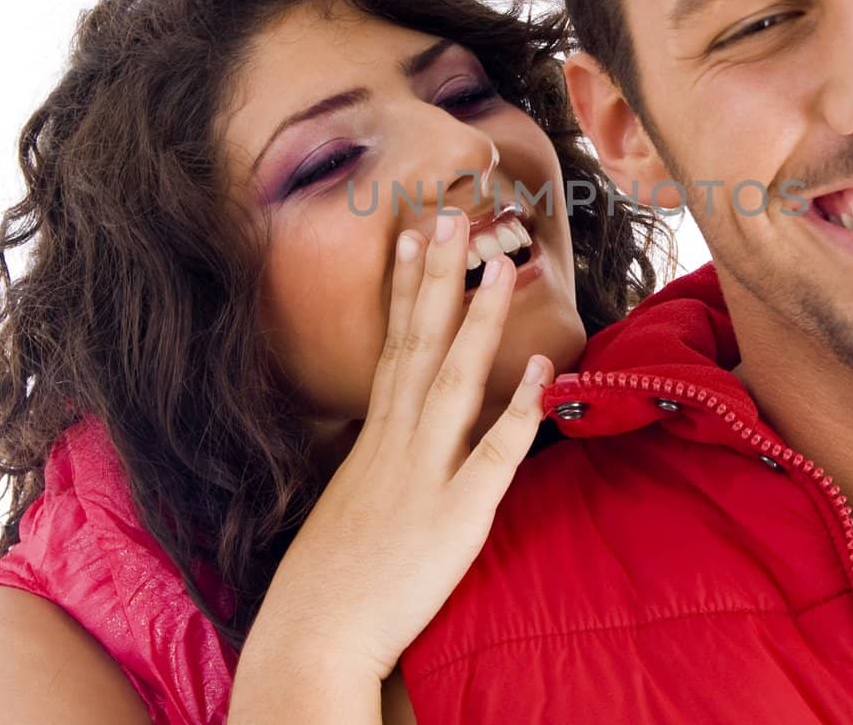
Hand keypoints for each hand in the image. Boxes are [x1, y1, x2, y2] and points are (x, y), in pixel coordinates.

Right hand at [241, 211, 551, 687]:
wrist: (314, 636)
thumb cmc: (331, 578)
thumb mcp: (351, 502)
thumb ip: (378, 462)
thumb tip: (398, 434)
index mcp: (374, 438)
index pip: (394, 346)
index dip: (408, 290)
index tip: (413, 237)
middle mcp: (397, 443)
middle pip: (418, 344)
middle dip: (436, 278)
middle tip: (449, 216)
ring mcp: (425, 474)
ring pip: (453, 382)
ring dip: (476, 322)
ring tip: (498, 265)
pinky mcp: (457, 515)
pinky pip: (493, 456)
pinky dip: (517, 410)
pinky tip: (539, 369)